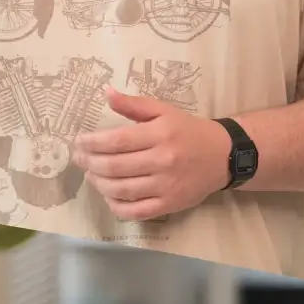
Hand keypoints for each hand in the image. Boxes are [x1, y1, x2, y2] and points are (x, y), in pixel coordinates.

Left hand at [72, 91, 231, 220]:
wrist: (224, 155)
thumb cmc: (187, 131)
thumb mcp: (164, 111)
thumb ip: (134, 104)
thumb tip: (106, 92)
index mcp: (161, 134)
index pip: (116, 141)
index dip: (91, 143)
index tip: (79, 142)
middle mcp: (164, 160)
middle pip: (114, 166)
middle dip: (89, 163)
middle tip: (79, 159)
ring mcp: (167, 185)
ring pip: (121, 190)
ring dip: (98, 183)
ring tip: (91, 175)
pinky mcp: (170, 204)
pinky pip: (135, 211)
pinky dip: (116, 206)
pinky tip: (108, 195)